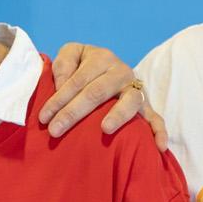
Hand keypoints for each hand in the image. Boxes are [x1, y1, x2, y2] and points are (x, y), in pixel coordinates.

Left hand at [40, 43, 167, 146]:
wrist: (107, 67)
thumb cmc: (83, 65)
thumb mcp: (71, 54)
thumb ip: (63, 64)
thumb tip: (62, 85)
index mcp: (101, 57)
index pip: (77, 80)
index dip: (58, 99)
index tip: (43, 118)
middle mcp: (121, 72)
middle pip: (97, 92)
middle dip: (74, 112)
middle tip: (55, 130)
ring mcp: (136, 89)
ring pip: (129, 101)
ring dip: (117, 116)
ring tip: (105, 130)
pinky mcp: (146, 106)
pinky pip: (156, 118)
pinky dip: (159, 131)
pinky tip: (158, 146)